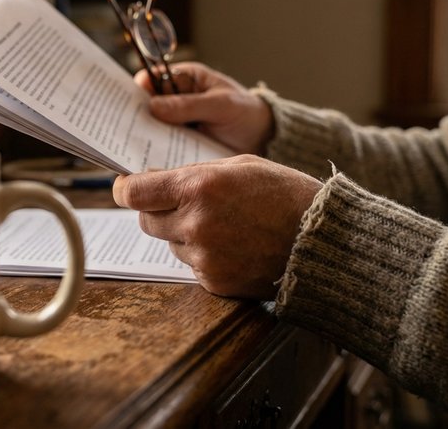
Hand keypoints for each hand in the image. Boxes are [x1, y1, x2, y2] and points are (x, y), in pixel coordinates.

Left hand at [113, 155, 321, 298]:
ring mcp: (203, 256)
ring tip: (223, 224)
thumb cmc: (286, 195)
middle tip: (181, 203)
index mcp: (199, 187)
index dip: (125, 189)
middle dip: (157, 210)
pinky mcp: (214, 282)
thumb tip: (153, 179)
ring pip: (170, 243)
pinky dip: (203, 255)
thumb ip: (193, 172)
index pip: (135, 193)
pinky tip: (233, 245)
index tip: (125, 187)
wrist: (323, 243)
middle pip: (146, 220)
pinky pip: (191, 265)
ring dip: (183, 233)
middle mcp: (195, 223)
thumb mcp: (240, 165)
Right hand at [136, 62, 274, 154]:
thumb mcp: (222, 105)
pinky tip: (147, 166)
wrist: (265, 140)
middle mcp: (173, 101)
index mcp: (183, 80)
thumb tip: (154, 107)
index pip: (150, 79)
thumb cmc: (246, 113)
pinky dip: (153, 156)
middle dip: (132, 117)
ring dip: (140, 139)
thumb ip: (190, 104)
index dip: (135, 89)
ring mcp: (174, 126)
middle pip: (143, 106)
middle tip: (119, 130)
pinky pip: (160, 149)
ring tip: (128, 152)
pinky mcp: (178, 146)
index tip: (124, 103)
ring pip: (148, 130)